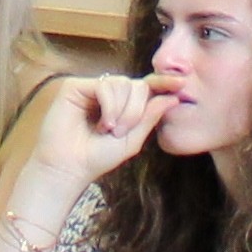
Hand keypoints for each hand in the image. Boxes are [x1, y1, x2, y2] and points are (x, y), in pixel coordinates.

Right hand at [32, 71, 184, 184]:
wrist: (69, 167)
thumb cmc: (97, 157)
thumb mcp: (132, 140)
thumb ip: (150, 117)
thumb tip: (172, 97)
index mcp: (122, 104)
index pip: (145, 87)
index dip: (163, 83)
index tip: (182, 83)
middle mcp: (107, 93)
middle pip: (137, 85)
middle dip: (137, 110)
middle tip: (122, 132)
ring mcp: (90, 88)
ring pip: (122, 84)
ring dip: (122, 110)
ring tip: (109, 130)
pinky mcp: (75, 87)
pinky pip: (104, 86)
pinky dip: (109, 106)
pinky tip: (102, 124)